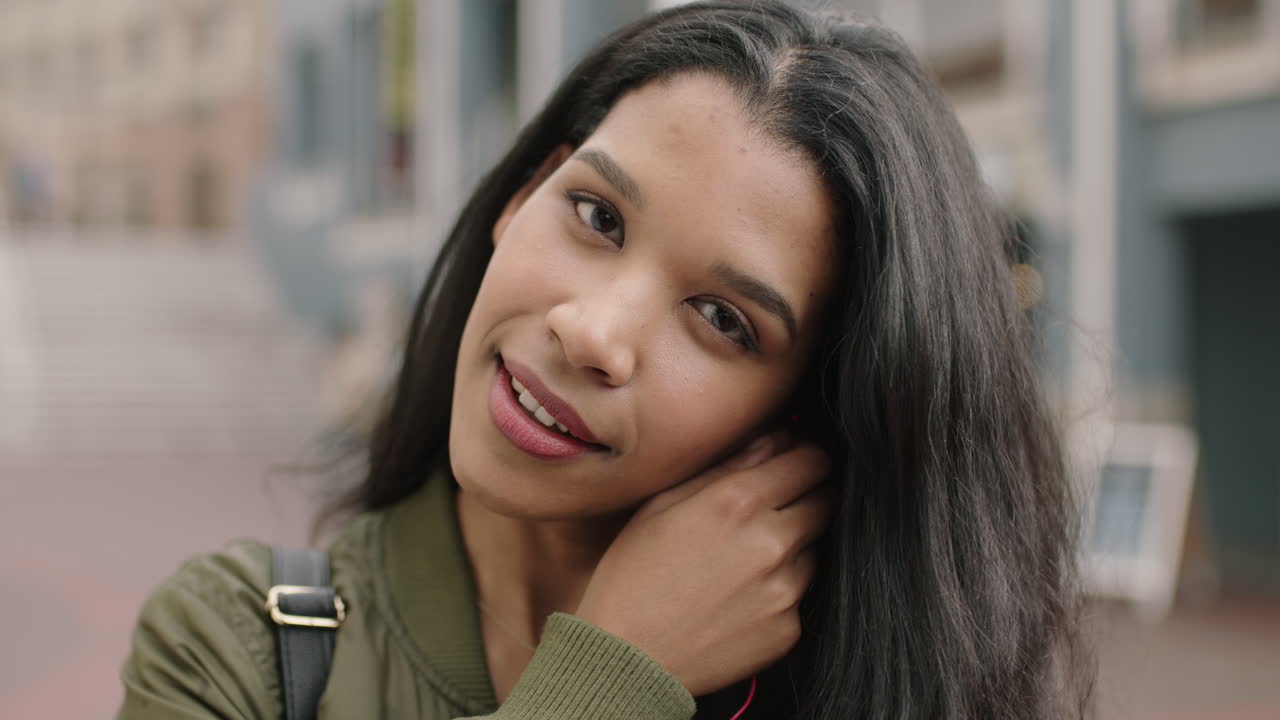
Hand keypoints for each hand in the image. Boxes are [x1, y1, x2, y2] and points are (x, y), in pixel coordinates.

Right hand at [574, 432, 831, 696]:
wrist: (627, 658)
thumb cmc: (633, 577)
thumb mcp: (663, 505)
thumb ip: (723, 467)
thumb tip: (772, 440)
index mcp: (737, 501)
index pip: (810, 462)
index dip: (804, 458)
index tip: (795, 464)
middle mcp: (771, 542)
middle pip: (824, 501)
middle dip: (805, 497)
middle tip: (772, 509)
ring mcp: (784, 590)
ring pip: (814, 549)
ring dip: (792, 546)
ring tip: (743, 561)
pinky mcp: (788, 629)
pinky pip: (799, 595)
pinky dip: (778, 590)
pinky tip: (739, 596)